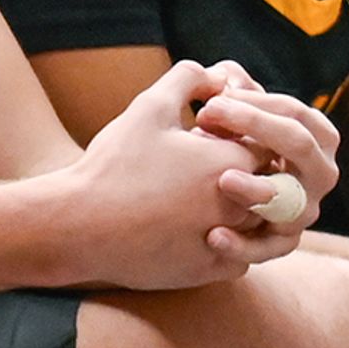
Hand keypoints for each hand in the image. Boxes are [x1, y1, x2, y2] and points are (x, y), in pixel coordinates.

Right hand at [59, 58, 288, 286]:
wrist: (76, 226)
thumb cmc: (114, 164)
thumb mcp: (151, 106)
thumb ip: (191, 79)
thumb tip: (220, 75)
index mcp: (235, 164)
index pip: (271, 145)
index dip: (247, 137)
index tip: (216, 137)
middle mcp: (241, 207)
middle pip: (269, 185)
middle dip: (249, 173)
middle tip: (210, 168)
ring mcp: (226, 244)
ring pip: (258, 224)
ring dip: (243, 209)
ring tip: (202, 196)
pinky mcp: (206, 272)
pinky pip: (238, 257)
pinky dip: (228, 242)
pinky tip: (198, 226)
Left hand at [187, 59, 344, 252]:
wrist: (220, 203)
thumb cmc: (232, 148)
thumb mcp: (237, 117)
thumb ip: (235, 92)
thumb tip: (225, 75)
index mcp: (318, 138)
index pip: (296, 113)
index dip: (255, 104)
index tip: (212, 100)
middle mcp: (320, 174)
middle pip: (300, 146)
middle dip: (255, 127)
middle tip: (207, 117)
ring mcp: (303, 211)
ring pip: (289, 200)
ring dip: (257, 189)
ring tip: (223, 180)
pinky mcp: (282, 244)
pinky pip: (269, 249)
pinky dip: (242, 245)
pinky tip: (212, 235)